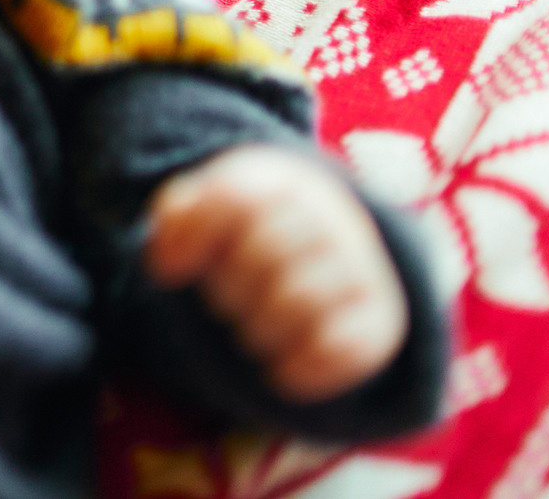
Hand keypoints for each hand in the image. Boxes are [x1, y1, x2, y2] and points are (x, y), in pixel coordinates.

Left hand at [145, 145, 407, 404]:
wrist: (332, 249)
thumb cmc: (251, 232)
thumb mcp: (208, 208)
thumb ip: (175, 218)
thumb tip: (166, 262)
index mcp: (283, 181)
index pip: (235, 199)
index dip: (194, 236)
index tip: (173, 267)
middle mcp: (331, 218)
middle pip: (260, 256)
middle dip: (226, 288)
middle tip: (227, 294)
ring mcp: (362, 267)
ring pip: (296, 304)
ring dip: (257, 329)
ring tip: (255, 323)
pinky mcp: (381, 321)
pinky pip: (340, 350)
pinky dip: (299, 368)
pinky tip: (281, 368)